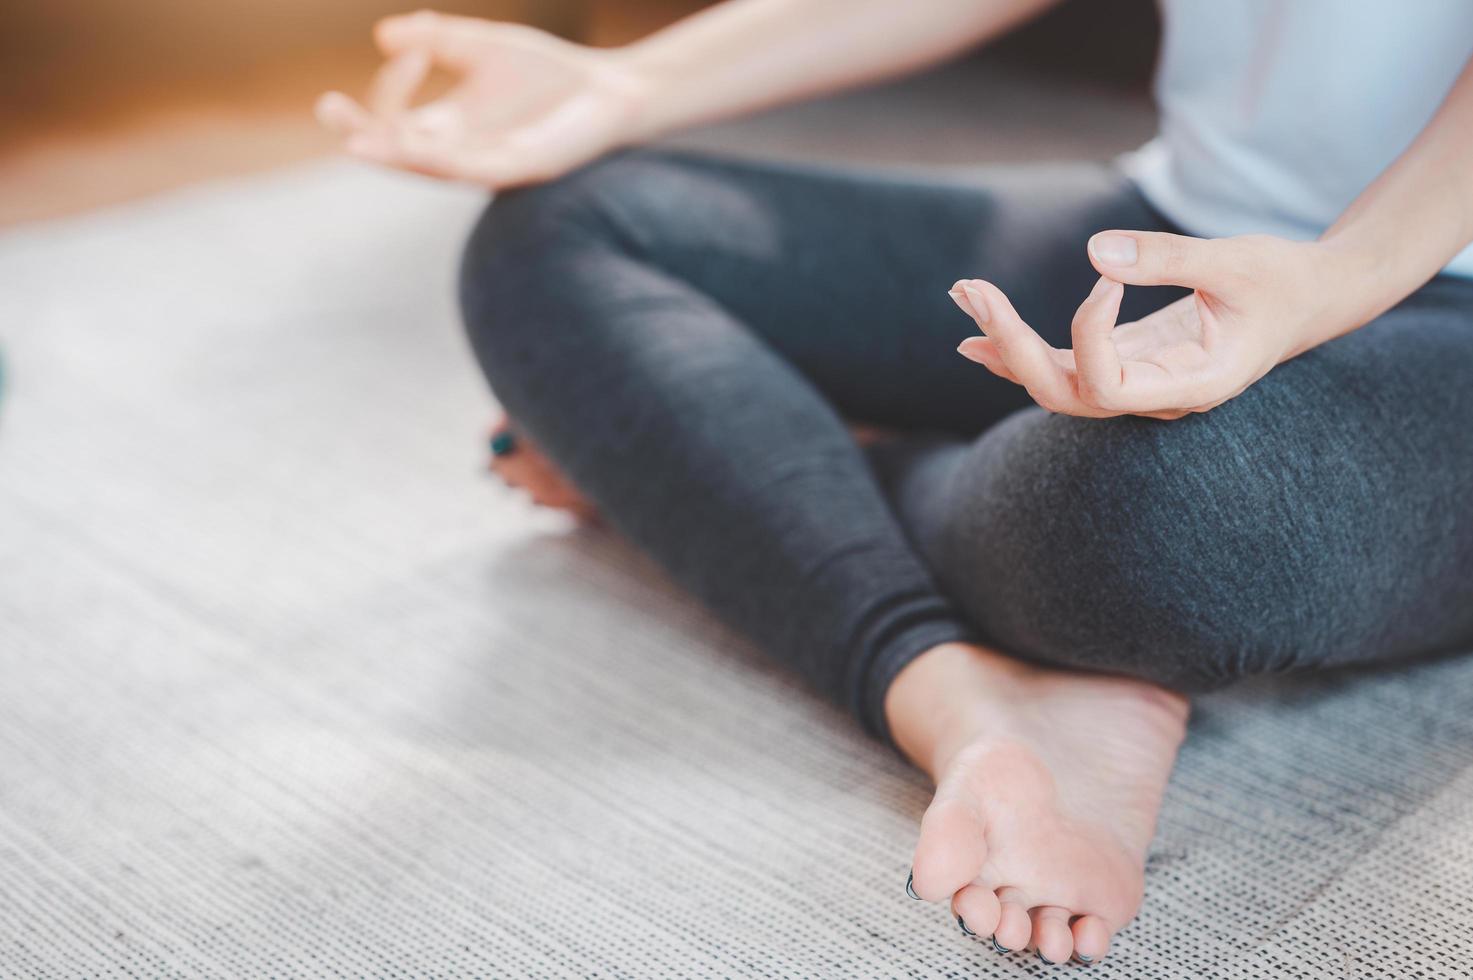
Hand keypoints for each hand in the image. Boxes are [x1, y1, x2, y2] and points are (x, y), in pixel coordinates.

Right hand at [316, 11, 650, 187]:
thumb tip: (384, 35)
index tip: (406, 50)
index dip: (389, 89)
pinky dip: (441, 161)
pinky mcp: (518, 172)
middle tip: (330, 110)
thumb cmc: (551, 75)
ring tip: (356, 143)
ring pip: (428, 167)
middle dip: (363, 133)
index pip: (395, 118)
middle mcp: (460, 153)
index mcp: (447, 128)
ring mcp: (487, 167)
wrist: (611, 92)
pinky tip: (417, 149)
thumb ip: (439, 40)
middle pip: (398, 151)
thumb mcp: (484, 46)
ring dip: (392, 154)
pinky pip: (471, 170)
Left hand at [951, 232, 1354, 418]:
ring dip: (1005, 340)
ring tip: (964, 293)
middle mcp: (1156, 397)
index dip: (1089, 337)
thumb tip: (1094, 250)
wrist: (1308, 299)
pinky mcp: (1124, 362)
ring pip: (1054, 381)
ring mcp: (1136, 384)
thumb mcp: (1237, 261)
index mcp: (1193, 387)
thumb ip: (1169, 258)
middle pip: (1065, 392)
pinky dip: (1018, 348)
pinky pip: (1061, 366)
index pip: (1110, 385)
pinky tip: (975, 333)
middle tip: (973, 290)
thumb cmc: (1282, 280)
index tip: (1107, 281)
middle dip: (1014, 344)